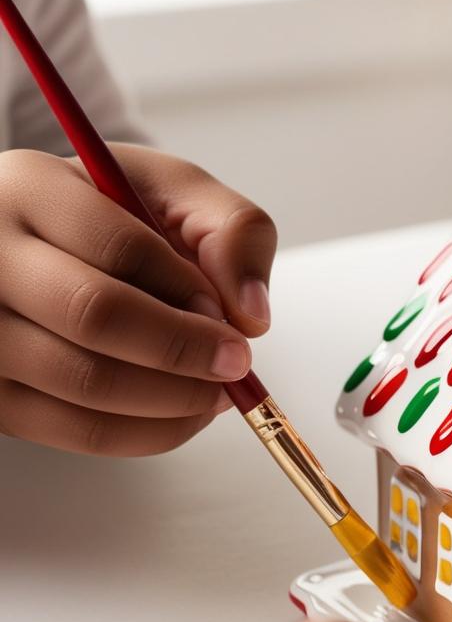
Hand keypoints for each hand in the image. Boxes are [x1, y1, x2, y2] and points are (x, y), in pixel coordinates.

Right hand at [0, 144, 275, 455]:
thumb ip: (232, 230)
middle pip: (94, 315)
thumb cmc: (116, 219)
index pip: (118, 246)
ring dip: (175, 398)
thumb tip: (251, 314)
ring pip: (85, 382)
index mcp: (30, 188)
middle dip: (186, 348)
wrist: (46, 251)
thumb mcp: (176, 195)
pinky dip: (151, 433)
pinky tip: (184, 414)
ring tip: (215, 390)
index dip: (189, 290)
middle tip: (235, 363)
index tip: (230, 316)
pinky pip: (78, 432)